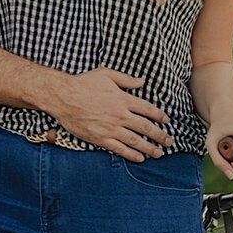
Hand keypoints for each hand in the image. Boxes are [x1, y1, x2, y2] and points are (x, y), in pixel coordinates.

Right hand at [43, 68, 172, 161]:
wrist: (62, 97)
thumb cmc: (83, 83)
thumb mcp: (106, 74)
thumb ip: (126, 79)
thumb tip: (142, 81)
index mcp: (123, 99)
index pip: (148, 109)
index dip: (160, 116)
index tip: (167, 120)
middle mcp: (120, 115)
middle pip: (146, 127)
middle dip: (160, 135)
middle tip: (170, 141)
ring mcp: (110, 128)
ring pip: (135, 141)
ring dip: (149, 148)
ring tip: (159, 153)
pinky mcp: (99, 138)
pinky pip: (119, 149)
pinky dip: (131, 154)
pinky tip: (140, 158)